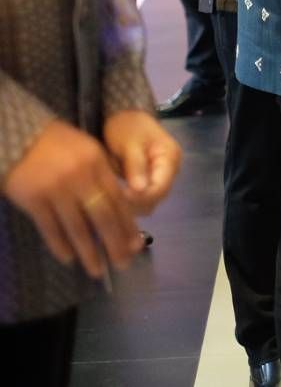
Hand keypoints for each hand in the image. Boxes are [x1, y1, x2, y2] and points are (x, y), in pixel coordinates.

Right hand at [1, 120, 142, 277]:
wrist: (17, 136)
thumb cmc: (56, 144)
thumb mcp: (87, 150)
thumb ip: (103, 174)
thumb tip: (120, 204)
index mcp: (97, 164)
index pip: (118, 200)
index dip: (128, 225)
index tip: (136, 245)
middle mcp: (81, 178)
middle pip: (103, 217)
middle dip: (115, 243)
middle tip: (123, 264)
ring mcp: (57, 190)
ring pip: (78, 228)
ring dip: (89, 252)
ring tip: (98, 271)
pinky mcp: (34, 200)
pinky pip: (50, 228)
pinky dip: (60, 245)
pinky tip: (69, 259)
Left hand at [102, 110, 180, 215]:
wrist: (124, 116)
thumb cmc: (127, 126)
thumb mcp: (129, 144)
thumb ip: (136, 166)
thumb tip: (139, 191)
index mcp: (170, 158)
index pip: (161, 187)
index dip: (142, 197)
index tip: (119, 197)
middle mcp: (170, 170)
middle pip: (157, 196)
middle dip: (137, 202)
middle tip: (113, 199)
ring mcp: (161, 176)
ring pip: (151, 200)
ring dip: (134, 202)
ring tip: (114, 197)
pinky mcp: (151, 179)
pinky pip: (144, 195)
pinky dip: (132, 198)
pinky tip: (118, 195)